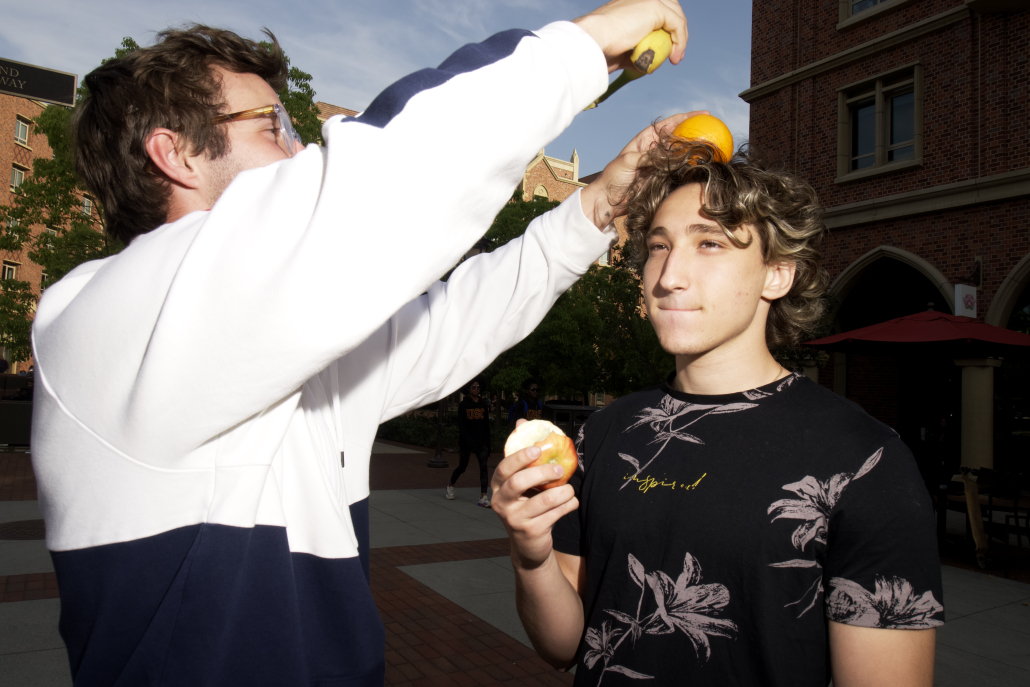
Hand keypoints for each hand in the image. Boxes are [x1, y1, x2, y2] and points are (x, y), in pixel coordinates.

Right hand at [490, 441, 578, 570]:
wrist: (528, 546)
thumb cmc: (527, 506)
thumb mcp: (522, 483)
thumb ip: (522, 455)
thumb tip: (522, 422)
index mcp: (497, 487)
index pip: (504, 468)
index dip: (520, 457)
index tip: (537, 449)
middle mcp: (501, 503)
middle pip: (519, 482)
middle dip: (542, 472)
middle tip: (559, 469)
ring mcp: (514, 519)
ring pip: (545, 499)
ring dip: (564, 491)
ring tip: (569, 489)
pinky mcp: (531, 532)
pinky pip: (556, 513)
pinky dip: (569, 505)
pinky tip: (571, 502)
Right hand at [573, 0, 687, 73]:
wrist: (594, 40)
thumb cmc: (600, 48)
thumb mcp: (621, 50)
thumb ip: (633, 53)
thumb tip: (642, 64)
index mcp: (629, 3)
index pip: (656, 9)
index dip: (665, 27)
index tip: (667, 50)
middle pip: (670, 8)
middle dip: (676, 30)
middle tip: (675, 54)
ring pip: (676, 15)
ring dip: (680, 38)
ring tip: (675, 57)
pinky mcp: (655, 6)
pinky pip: (677, 24)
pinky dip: (680, 41)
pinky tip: (674, 56)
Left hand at [580, 111, 708, 228]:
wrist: (610, 199)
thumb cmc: (613, 177)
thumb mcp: (627, 162)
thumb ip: (645, 156)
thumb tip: (664, 155)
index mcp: (646, 139)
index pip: (670, 124)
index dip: (686, 117)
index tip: (703, 114)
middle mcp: (656, 149)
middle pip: (680, 137)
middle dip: (696, 132)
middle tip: (714, 130)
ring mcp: (661, 164)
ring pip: (682, 154)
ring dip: (696, 150)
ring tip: (713, 147)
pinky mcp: (663, 178)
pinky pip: (679, 171)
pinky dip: (691, 167)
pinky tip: (702, 166)